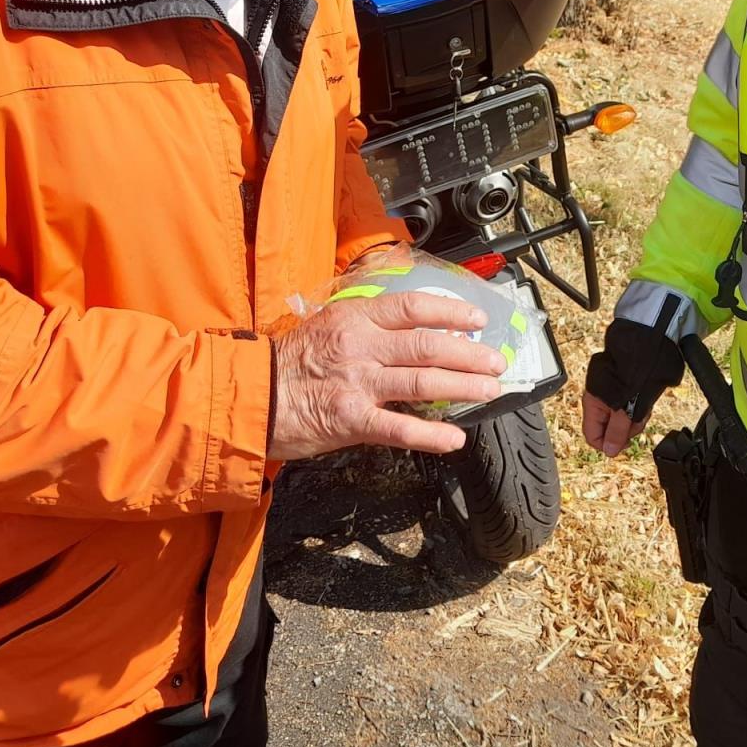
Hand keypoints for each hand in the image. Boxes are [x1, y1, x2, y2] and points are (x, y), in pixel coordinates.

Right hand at [269, 291, 505, 460]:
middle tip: (496, 361)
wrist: (251, 395)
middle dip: (469, 354)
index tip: (476, 319)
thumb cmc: (288, 361)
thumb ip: (366, 325)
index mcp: (355, 317)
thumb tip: (411, 329)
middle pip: (429, 345)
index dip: (451, 311)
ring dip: (463, 387)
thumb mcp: (326, 324)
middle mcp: (361, 346)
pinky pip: (400, 429)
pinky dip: (431, 435)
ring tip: (489, 390)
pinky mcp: (351, 420)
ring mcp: (358, 383)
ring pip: (423, 382)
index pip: (413, 307)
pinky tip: (455, 439)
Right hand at [580, 318, 684, 455]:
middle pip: (609, 429)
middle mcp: (599, 398)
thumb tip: (609, 451)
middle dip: (625, 429)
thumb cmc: (635, 369)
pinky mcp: (624, 387)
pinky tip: (646, 399)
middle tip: (638, 420)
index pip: (593, 437)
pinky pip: (628, 406)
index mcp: (593, 403)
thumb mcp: (626, 408)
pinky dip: (638, 407)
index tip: (624, 440)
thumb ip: (616, 431)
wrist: (647, 343)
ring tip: (644, 407)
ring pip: (621, 418)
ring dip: (634, 418)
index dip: (609, 443)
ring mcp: (612, 392)